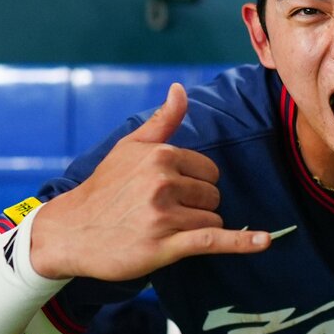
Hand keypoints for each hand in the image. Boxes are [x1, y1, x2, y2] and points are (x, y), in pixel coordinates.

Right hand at [29, 84, 272, 279]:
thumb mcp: (129, 147)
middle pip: (213, 195)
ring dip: (195, 227)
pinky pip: (214, 240)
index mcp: (160, 156)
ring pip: (212, 219)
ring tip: (159, 229)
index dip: (195, 185)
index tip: (168, 194)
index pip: (208, 171)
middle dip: (195, 206)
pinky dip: (242, 243)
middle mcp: (163, 182)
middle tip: (160, 213)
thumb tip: (180, 88)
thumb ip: (162, 120)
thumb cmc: (103, 189)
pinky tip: (264, 242)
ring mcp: (164, 215)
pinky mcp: (165, 245)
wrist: (68, 232)